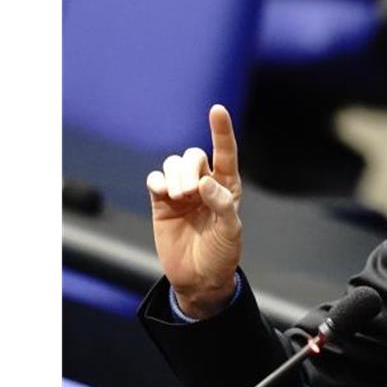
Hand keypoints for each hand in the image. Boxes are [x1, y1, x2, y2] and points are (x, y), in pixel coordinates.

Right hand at [146, 105, 242, 318]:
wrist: (199, 277)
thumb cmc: (222, 253)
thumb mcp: (231, 231)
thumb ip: (222, 204)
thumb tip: (206, 183)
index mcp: (227, 186)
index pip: (225, 153)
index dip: (221, 130)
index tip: (217, 109)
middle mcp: (204, 184)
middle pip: (193, 156)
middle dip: (190, 168)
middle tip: (191, 194)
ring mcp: (181, 192)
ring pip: (173, 163)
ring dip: (175, 175)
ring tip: (180, 197)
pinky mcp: (161, 202)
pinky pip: (155, 179)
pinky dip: (157, 180)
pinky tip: (161, 192)